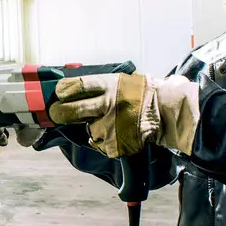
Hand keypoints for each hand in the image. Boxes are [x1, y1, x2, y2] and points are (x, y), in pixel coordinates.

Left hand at [48, 72, 199, 157]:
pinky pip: (101, 144)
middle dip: (59, 113)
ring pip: (89, 129)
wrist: (168, 112)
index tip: (57, 95)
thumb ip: (100, 87)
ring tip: (113, 123)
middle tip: (57, 114)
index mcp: (109, 85)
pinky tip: (120, 133)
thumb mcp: (122, 81)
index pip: (76, 87)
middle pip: (71, 111)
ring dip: (95, 128)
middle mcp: (107, 104)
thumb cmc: (144, 94)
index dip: (62, 92)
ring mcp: (111, 125)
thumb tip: (72, 90)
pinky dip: (106, 141)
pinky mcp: (115, 143)